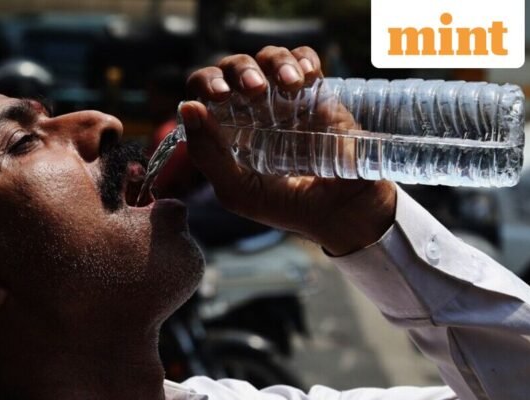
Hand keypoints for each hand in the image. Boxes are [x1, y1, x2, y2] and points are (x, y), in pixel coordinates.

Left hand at [181, 46, 396, 255]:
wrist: (340, 211)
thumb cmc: (284, 205)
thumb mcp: (238, 190)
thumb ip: (207, 154)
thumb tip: (188, 107)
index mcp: (225, 129)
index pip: (203, 92)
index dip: (206, 83)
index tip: (219, 94)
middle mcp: (250, 109)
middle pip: (234, 67)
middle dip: (241, 70)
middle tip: (255, 89)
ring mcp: (283, 99)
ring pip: (268, 58)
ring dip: (275, 62)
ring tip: (289, 85)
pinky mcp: (316, 93)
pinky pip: (304, 59)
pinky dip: (303, 59)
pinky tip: (306, 77)